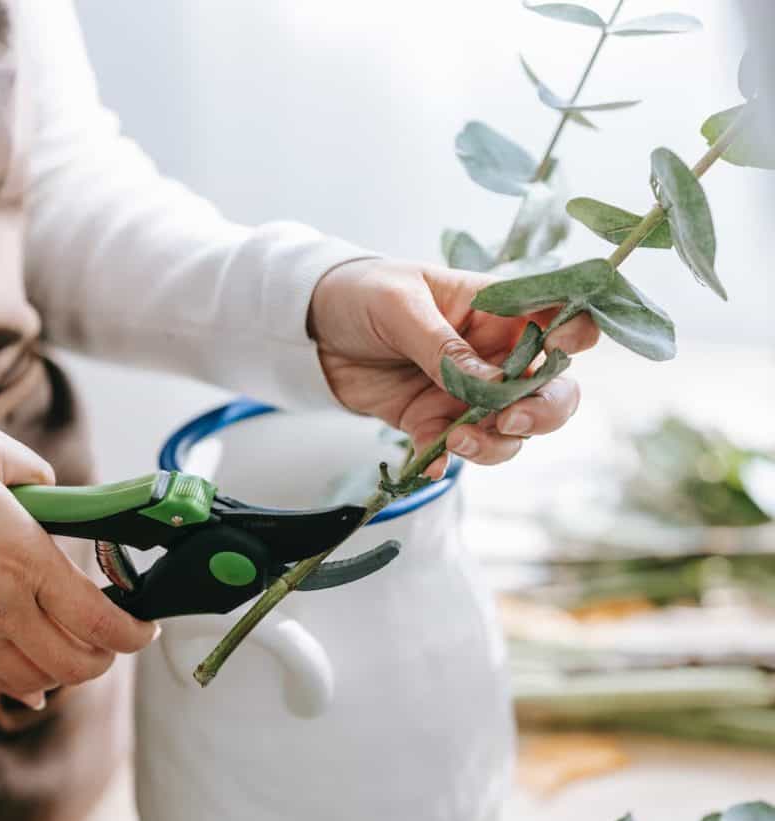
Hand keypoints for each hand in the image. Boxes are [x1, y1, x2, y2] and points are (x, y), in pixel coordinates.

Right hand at [0, 422, 155, 709]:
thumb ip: (36, 475)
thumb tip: (52, 493)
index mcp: (24, 560)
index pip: (101, 624)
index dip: (135, 634)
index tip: (146, 625)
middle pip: (75, 666)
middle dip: (107, 657)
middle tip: (116, 636)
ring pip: (34, 681)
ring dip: (65, 672)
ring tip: (78, 648)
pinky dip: (22, 681)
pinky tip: (36, 674)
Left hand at [308, 259, 597, 478]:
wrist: (311, 328)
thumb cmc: (363, 293)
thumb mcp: (400, 307)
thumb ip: (444, 347)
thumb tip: (490, 383)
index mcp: (498, 309)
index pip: (562, 320)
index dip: (574, 338)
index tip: (556, 352)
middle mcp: (495, 354)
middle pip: (552, 390)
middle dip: (544, 411)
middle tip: (510, 419)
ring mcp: (468, 393)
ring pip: (511, 432)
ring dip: (496, 444)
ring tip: (455, 439)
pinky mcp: (434, 422)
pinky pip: (456, 452)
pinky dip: (446, 462)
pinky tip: (428, 463)